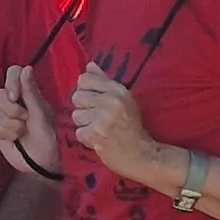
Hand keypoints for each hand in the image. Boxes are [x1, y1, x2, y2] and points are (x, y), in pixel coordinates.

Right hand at [0, 65, 61, 178]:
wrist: (44, 161)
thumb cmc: (49, 136)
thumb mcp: (41, 113)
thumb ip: (31, 91)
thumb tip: (25, 68)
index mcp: (27, 93)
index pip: (13, 74)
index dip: (11, 83)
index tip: (16, 96)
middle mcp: (14, 102)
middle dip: (11, 109)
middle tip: (25, 119)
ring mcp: (4, 117)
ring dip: (12, 124)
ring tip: (23, 132)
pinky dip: (7, 133)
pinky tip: (16, 139)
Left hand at [66, 66, 158, 185]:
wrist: (142, 154)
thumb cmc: (132, 127)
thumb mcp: (124, 99)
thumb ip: (105, 81)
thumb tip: (89, 65)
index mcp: (118, 90)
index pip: (84, 79)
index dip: (85, 90)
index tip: (93, 100)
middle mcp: (111, 101)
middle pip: (77, 97)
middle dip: (84, 109)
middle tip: (97, 117)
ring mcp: (103, 118)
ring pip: (76, 115)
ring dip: (85, 124)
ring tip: (99, 129)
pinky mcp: (96, 135)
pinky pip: (79, 132)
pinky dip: (87, 138)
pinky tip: (99, 139)